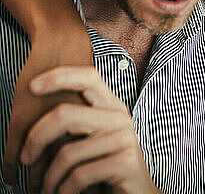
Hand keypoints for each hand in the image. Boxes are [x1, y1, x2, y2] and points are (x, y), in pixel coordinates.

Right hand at [2, 28, 92, 190]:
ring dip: (33, 183)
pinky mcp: (22, 120)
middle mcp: (67, 130)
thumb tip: (87, 155)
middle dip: (54, 190)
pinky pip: (13, 154)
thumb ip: (86, 131)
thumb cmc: (79, 79)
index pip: (82, 167)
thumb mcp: (89, 108)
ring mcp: (42, 126)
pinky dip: (11, 171)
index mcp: (87, 129)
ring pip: (35, 168)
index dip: (78, 186)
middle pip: (59, 173)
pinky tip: (10, 180)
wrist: (63, 49)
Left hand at [20, 66, 159, 193]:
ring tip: (44, 190)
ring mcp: (125, 138)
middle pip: (65, 115)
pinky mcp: (125, 161)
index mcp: (112, 107)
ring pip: (67, 153)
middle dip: (35, 139)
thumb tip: (36, 115)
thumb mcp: (92, 141)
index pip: (88, 77)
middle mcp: (120, 118)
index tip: (32, 86)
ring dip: (48, 178)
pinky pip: (78, 175)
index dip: (59, 76)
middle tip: (25, 159)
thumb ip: (77, 124)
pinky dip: (63, 191)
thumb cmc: (107, 171)